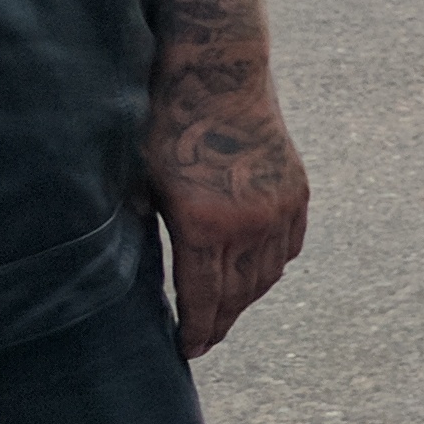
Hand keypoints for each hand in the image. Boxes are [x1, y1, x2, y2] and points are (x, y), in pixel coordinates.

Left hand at [143, 66, 308, 357]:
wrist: (220, 72)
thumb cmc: (166, 123)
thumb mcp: (140, 180)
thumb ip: (142, 229)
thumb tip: (127, 273)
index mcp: (204, 225)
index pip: (203, 298)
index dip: (195, 331)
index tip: (187, 351)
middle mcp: (250, 224)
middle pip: (238, 295)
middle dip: (219, 321)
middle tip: (204, 338)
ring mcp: (279, 209)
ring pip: (268, 275)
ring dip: (246, 298)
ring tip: (226, 308)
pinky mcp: (297, 193)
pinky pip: (288, 247)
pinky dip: (272, 266)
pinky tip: (254, 271)